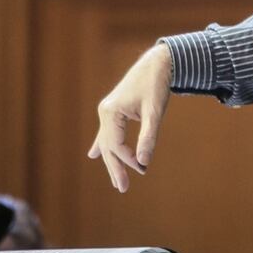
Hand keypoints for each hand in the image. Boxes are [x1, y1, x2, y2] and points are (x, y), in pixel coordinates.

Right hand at [88, 43, 172, 192]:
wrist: (158, 63)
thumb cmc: (156, 86)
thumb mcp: (155, 112)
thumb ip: (148, 137)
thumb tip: (144, 163)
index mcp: (111, 112)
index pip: (117, 145)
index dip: (129, 160)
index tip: (144, 168)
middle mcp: (105, 112)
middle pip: (108, 146)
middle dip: (115, 168)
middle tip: (123, 189)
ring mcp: (108, 110)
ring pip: (107, 141)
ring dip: (112, 160)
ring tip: (116, 181)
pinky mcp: (114, 110)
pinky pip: (106, 132)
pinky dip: (103, 144)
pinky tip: (94, 155)